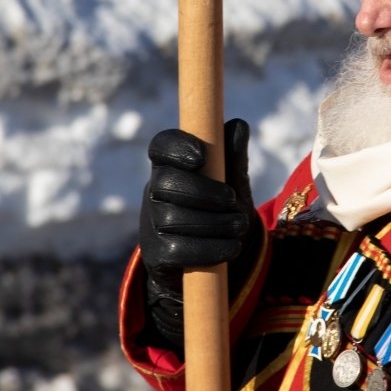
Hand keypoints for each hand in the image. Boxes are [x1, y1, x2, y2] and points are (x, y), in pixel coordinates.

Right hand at [139, 118, 257, 346]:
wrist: (211, 265)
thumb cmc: (219, 213)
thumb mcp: (231, 185)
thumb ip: (233, 158)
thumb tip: (239, 125)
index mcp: (170, 168)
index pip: (161, 147)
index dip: (177, 147)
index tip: (201, 155)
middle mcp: (154, 193)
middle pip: (166, 182)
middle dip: (204, 191)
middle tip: (232, 200)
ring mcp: (151, 225)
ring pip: (173, 218)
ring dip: (215, 222)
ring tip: (238, 226)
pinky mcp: (156, 256)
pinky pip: (178, 249)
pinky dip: (210, 248)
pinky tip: (231, 247)